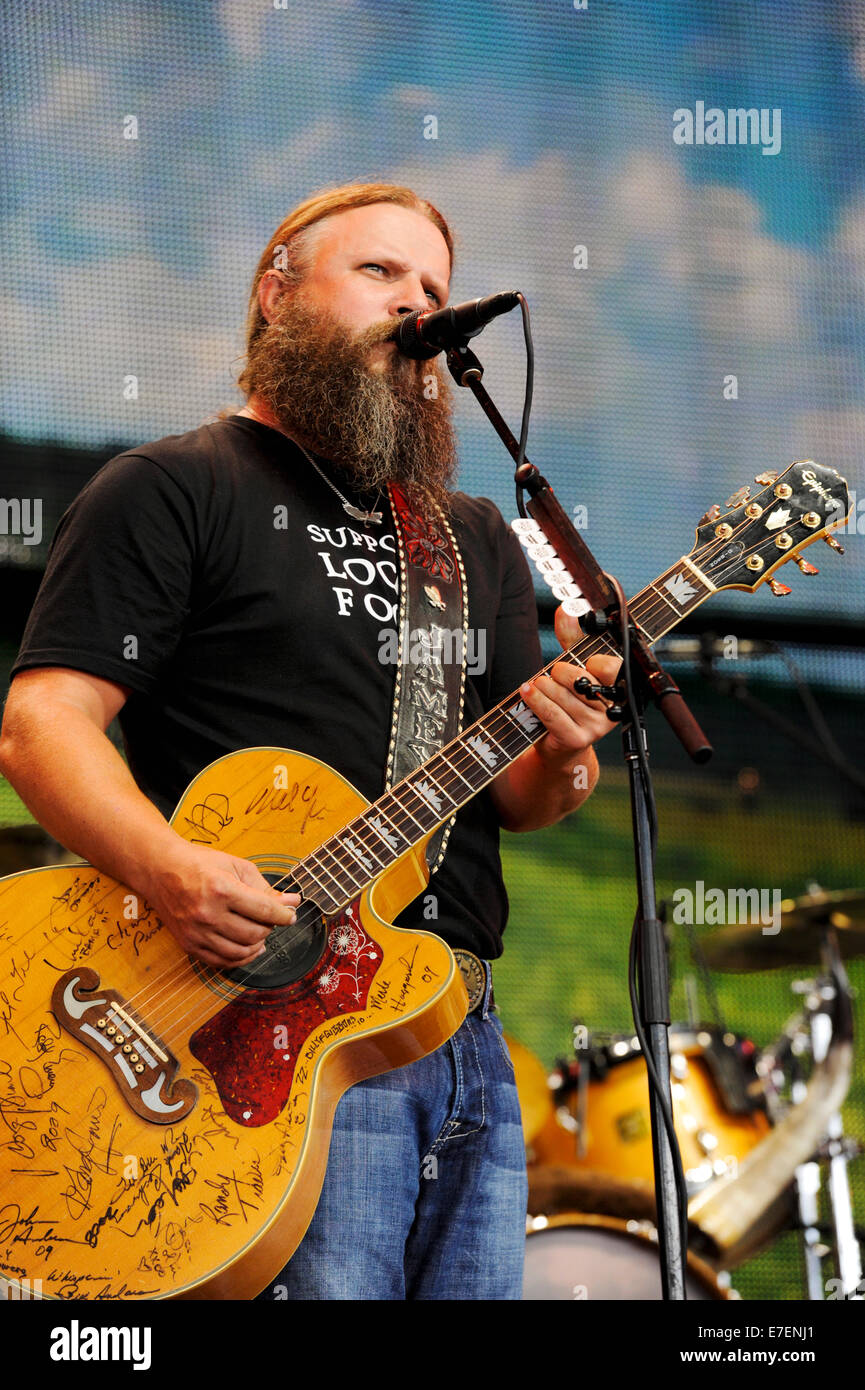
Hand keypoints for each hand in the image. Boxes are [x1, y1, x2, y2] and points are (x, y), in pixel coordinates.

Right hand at [143, 842, 300, 968]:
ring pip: (240, 952)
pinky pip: (221, 962)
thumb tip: (290, 902)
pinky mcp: (189, 944)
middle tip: (271, 919)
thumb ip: (264, 887)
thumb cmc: (199, 864)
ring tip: (261, 933)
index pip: (263, 909)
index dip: (284, 914)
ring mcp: (196, 932)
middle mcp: (207, 913)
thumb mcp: (235, 866)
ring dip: (257, 944)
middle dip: (270, 927)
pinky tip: (248, 948)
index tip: (291, 914)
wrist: (161, 870)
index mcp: (221, 889)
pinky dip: (240, 959)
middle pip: (254, 933)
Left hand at [519, 605, 621, 764]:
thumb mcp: (574, 665)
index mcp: (619, 689)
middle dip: (558, 673)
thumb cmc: (569, 699)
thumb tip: (567, 610)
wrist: (558, 743)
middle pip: (576, 676)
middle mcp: (612, 709)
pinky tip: (527, 691)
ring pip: (558, 693)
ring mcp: (596, 727)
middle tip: (556, 679)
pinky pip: (550, 712)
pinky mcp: (576, 738)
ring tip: (541, 690)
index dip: (590, 662)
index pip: (608, 666)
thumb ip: (572, 636)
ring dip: (542, 688)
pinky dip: (534, 699)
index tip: (585, 665)